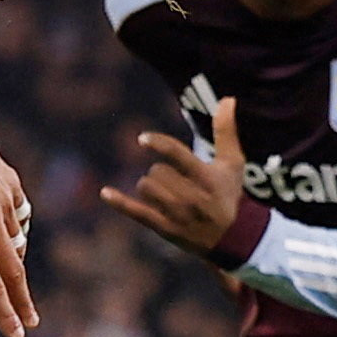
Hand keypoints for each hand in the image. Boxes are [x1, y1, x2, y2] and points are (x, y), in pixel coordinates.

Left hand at [0, 100, 39, 336]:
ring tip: (18, 282)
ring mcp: (5, 202)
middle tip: (32, 322)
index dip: (4, 313)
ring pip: (17, 242)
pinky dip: (18, 229)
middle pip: (14, 271)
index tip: (17, 334)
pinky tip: (13, 231)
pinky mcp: (9, 184)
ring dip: (19, 266)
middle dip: (22, 301)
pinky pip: (19, 214)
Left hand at [99, 94, 250, 256]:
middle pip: (157, 171)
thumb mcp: (232, 163)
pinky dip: (119, 202)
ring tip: (167, 194)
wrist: (232, 238)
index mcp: (206, 177)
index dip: (157, 144)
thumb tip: (227, 98)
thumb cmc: (228, 193)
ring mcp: (177, 214)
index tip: (142, 139)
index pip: (176, 156)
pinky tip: (104, 192)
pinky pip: (137, 212)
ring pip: (146, 187)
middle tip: (178, 182)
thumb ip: (226, 131)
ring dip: (150, 186)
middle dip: (162, 172)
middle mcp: (191, 197)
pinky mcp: (164, 228)